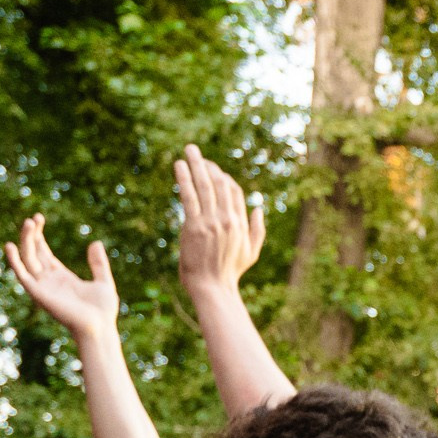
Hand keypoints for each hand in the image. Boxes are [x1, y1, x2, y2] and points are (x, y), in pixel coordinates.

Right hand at [5, 213, 120, 343]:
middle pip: (34, 253)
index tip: (38, 218)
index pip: (43, 252)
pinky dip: (14, 261)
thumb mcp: (103, 281)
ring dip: (25, 242)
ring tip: (28, 223)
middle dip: (32, 235)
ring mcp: (42, 286)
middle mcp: (48, 280)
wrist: (99, 328)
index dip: (39, 236)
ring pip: (27, 260)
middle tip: (33, 218)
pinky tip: (10, 246)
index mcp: (61, 276)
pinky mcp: (38, 293)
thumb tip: (95, 242)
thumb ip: (98, 263)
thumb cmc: (102, 310)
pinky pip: (22, 275)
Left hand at [174, 144, 266, 297]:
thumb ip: (257, 229)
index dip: (223, 177)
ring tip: (189, 150)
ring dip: (196, 164)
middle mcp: (227, 219)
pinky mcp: (194, 226)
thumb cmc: (230, 273)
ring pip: (205, 185)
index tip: (211, 170)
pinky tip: (179, 165)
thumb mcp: (252, 252)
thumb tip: (258, 207)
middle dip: (208, 165)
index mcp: (241, 223)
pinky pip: (189, 196)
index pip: (234, 191)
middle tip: (196, 152)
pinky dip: (184, 179)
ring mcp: (211, 221)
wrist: (213, 288)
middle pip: (220, 183)